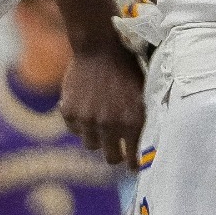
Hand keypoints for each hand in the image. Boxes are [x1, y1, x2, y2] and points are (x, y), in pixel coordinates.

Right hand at [60, 43, 146, 168]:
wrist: (100, 46)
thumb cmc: (128, 68)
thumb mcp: (143, 93)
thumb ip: (141, 118)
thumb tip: (146, 142)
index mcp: (133, 121)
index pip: (133, 157)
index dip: (132, 164)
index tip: (132, 167)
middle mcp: (110, 125)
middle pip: (110, 157)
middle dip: (114, 155)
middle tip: (115, 152)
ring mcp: (88, 120)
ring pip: (91, 144)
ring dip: (96, 137)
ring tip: (100, 123)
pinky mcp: (69, 112)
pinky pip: (74, 129)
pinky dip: (79, 123)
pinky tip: (85, 109)